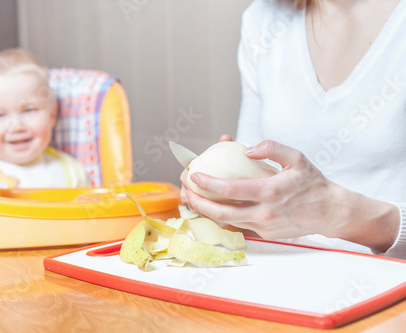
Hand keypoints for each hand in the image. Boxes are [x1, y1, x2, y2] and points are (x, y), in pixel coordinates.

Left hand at [184, 140, 399, 248]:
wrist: (331, 212)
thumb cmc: (313, 183)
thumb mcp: (297, 157)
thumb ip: (272, 148)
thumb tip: (246, 150)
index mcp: (270, 192)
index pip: (230, 190)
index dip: (208, 183)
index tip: (193, 175)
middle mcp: (265, 213)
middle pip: (220, 213)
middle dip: (196, 202)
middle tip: (185, 189)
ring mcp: (264, 227)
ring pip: (226, 223)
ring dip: (205, 211)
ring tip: (191, 198)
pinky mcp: (265, 235)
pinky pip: (238, 225)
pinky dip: (222, 216)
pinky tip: (212, 205)